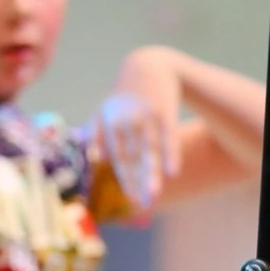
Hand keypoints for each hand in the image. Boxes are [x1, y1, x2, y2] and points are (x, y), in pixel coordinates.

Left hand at [94, 47, 184, 212]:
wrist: (150, 64)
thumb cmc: (123, 95)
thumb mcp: (104, 111)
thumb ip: (95, 135)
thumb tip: (96, 161)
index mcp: (110, 124)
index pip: (116, 158)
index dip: (123, 179)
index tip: (128, 200)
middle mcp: (127, 122)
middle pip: (133, 157)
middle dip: (137, 182)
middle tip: (142, 206)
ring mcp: (147, 117)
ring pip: (150, 151)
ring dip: (152, 174)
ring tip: (153, 196)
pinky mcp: (166, 112)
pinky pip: (169, 137)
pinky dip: (171, 154)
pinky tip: (174, 172)